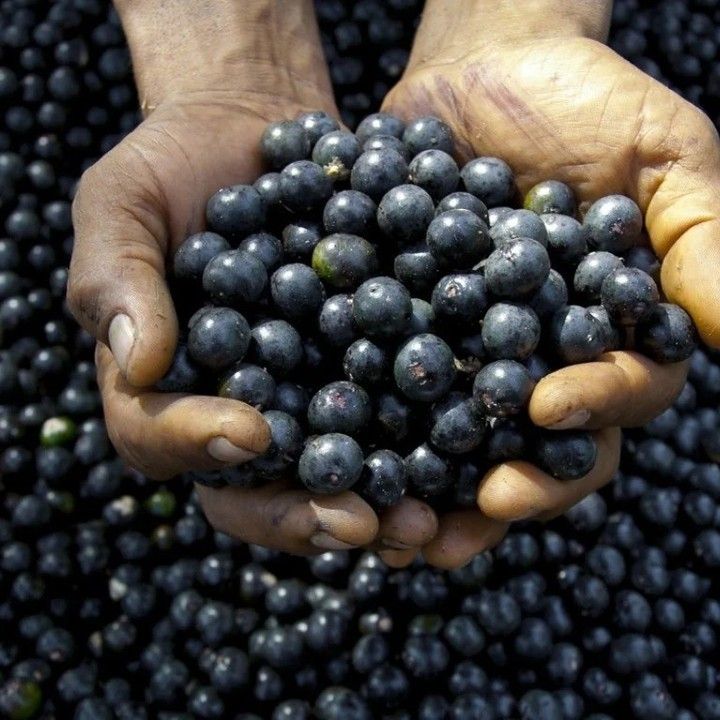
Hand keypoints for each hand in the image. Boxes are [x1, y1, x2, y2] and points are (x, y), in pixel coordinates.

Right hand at [67, 0, 437, 556]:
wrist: (255, 129)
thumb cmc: (174, 165)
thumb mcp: (123, 204)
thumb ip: (116, 279)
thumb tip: (139, 363)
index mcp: (165, 387)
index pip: (161, 438)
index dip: (199, 446)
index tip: (249, 433)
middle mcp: (238, 407)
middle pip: (258, 487)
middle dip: (305, 513)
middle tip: (358, 523)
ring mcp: (306, 393)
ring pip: (334, 471)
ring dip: (381, 505)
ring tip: (427, 521)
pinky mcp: (367, 365)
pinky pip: (394, 413)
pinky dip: (431, 442)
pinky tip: (470, 454)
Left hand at [382, 6, 718, 565]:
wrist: (482, 66)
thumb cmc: (584, 104)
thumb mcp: (661, 155)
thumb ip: (700, 239)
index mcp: (609, 334)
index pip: (618, 394)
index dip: (591, 408)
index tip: (548, 407)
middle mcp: (540, 358)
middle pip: (540, 446)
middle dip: (517, 483)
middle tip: (481, 507)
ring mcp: (469, 353)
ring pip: (462, 440)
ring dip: (439, 488)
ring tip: (407, 528)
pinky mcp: (406, 333)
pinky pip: (389, 389)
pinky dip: (372, 426)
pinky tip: (347, 456)